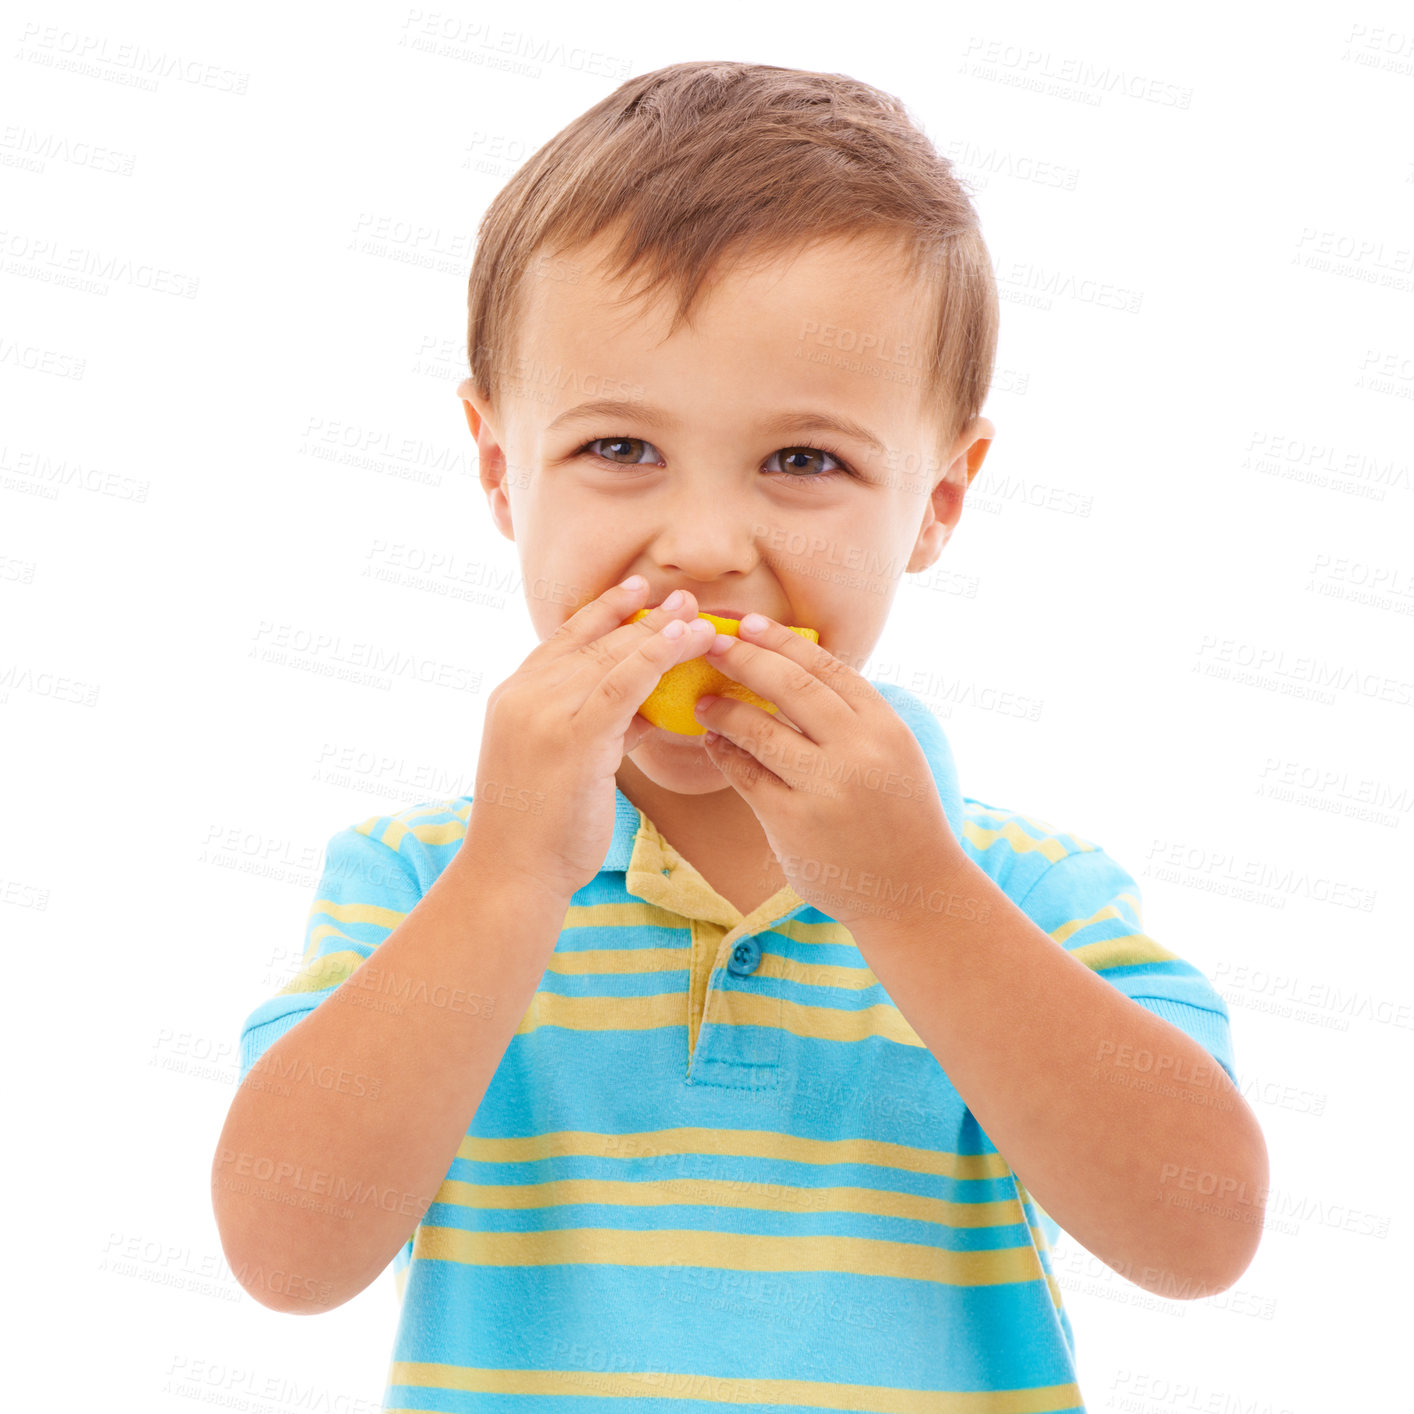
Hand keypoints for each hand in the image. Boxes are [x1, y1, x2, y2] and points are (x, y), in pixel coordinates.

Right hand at [467, 580, 715, 899]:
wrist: (510, 874)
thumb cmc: (538, 830)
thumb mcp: (563, 764)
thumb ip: (598, 728)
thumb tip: (645, 708)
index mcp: (514, 696)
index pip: (564, 639)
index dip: (604, 610)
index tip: (637, 589)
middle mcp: (524, 693)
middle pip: (595, 642)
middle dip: (644, 617)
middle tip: (685, 597)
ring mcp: (544, 711)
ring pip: (612, 657)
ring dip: (660, 632)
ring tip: (699, 615)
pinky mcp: (572, 737)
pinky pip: (621, 683)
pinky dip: (654, 656)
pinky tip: (682, 641)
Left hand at [691, 615, 964, 929]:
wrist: (913, 892)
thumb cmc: (900, 817)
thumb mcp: (894, 755)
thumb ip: (853, 717)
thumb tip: (794, 670)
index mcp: (885, 726)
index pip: (826, 667)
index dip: (781, 641)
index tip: (747, 625)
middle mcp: (858, 751)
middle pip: (789, 687)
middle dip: (743, 659)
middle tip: (709, 644)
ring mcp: (825, 788)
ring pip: (759, 731)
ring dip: (724, 709)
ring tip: (702, 700)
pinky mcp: (793, 823)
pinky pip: (746, 776)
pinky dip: (725, 754)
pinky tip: (714, 743)